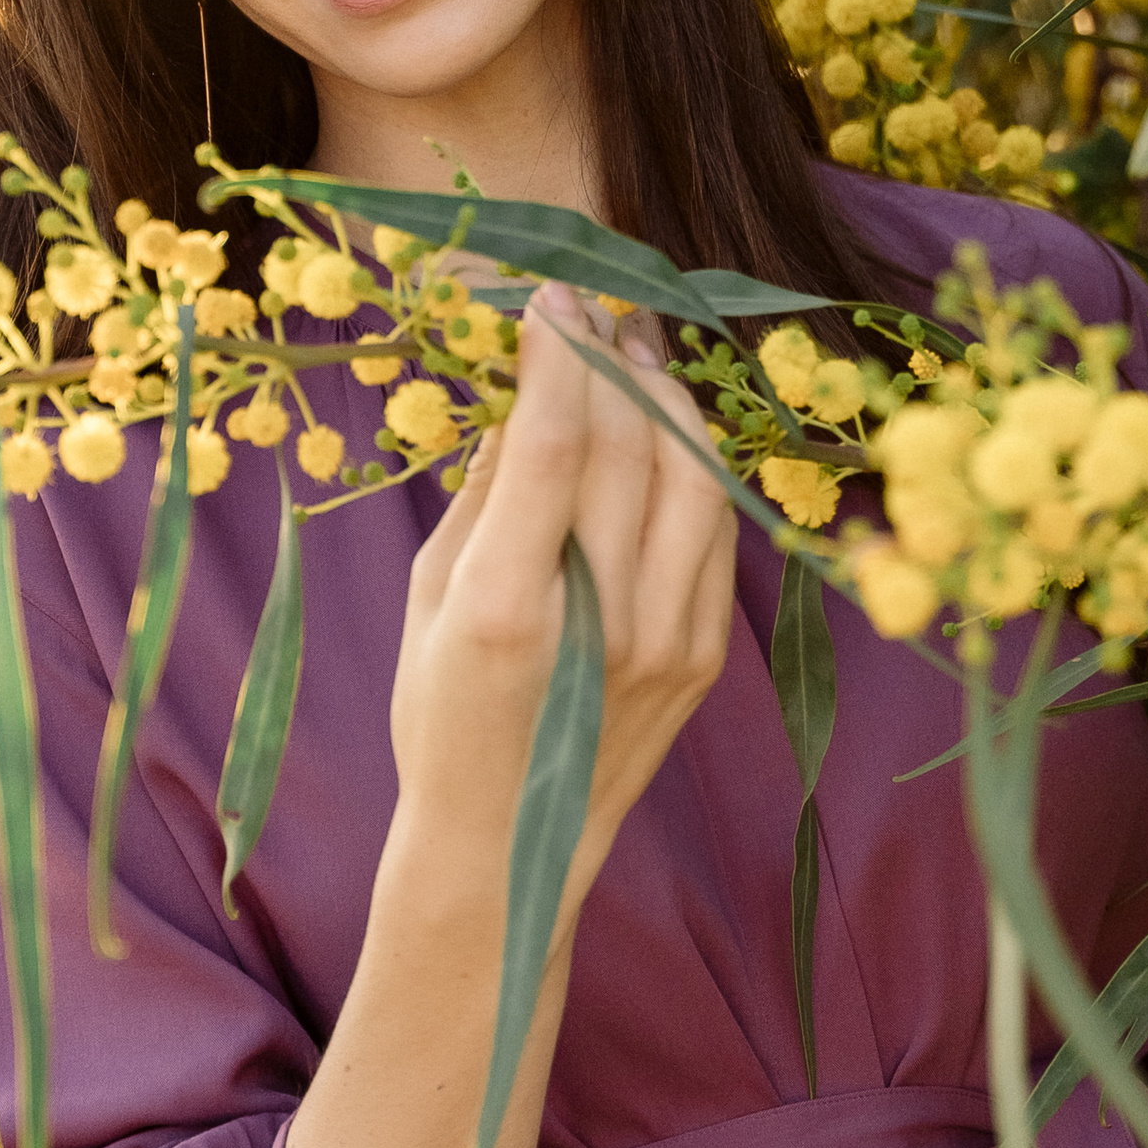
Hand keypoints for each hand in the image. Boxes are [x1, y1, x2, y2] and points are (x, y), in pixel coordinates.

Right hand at [390, 281, 734, 919]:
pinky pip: (716, 533)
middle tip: (592, 308)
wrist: (509, 849)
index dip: (558, 351)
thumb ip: (484, 494)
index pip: (556, 441)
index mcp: (509, 605)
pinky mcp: (704, 658)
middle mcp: (602, 620)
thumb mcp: (431, 597)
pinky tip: (667, 434)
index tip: (549, 297)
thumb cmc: (444, 714)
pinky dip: (695, 467)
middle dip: (609, 356)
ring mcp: (666, 641)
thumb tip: (526, 393)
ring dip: (665, 399)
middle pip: (626, 445)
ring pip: (692, 477)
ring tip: (635, 354)